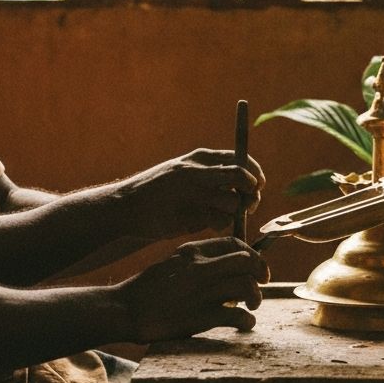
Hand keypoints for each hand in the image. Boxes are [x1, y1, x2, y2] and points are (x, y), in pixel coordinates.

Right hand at [118, 237, 269, 339]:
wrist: (125, 309)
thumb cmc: (148, 288)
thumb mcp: (174, 263)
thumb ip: (199, 262)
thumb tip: (226, 267)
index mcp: (193, 251)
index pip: (235, 242)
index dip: (252, 253)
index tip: (256, 266)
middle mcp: (200, 268)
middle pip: (246, 261)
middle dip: (261, 271)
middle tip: (263, 283)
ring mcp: (201, 292)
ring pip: (246, 286)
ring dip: (256, 297)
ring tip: (253, 305)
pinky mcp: (200, 317)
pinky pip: (236, 316)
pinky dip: (246, 320)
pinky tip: (244, 324)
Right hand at [121, 148, 264, 238]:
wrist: (126, 207)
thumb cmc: (159, 192)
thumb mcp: (184, 172)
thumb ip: (211, 173)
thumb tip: (247, 181)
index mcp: (199, 158)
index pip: (240, 159)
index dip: (254, 173)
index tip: (257, 185)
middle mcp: (198, 171)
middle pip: (242, 176)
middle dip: (252, 192)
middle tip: (250, 205)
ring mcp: (193, 192)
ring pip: (233, 201)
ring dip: (234, 212)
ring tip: (221, 216)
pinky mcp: (189, 213)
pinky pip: (220, 220)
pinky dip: (221, 224)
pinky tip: (207, 224)